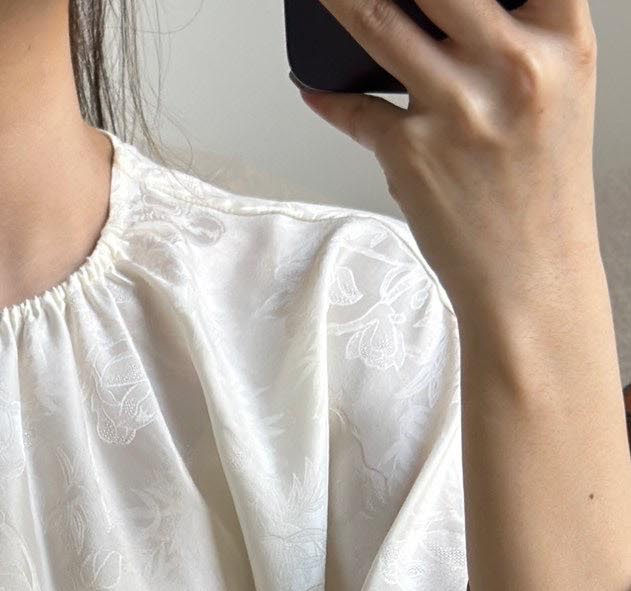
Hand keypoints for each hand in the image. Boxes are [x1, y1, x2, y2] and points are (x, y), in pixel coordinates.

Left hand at [292, 1, 600, 320]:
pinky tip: (313, 82)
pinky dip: (326, 93)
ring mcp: (460, 108)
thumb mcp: (557, 87)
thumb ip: (517, 30)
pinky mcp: (413, 152)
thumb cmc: (540, 186)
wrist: (532, 278)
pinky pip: (353, 107)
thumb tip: (445, 6)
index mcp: (562, 37)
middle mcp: (514, 64)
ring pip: (379, 20)